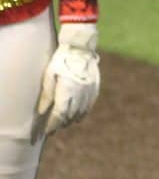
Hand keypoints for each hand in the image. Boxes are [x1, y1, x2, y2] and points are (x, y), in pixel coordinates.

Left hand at [31, 23, 99, 143]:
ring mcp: (89, 89)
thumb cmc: (61, 60)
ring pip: (82, 111)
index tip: (48, 131)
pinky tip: (79, 115)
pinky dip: (84, 111)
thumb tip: (43, 111)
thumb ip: (47, 94)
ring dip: (73, 119)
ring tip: (65, 123)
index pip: (59, 114)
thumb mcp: (49, 75)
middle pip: (71, 115)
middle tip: (54, 129)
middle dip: (61, 123)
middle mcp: (80, 92)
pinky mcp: (96, 86)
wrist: (80, 47)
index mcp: (67, 90)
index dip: (53, 124)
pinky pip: (91, 103)